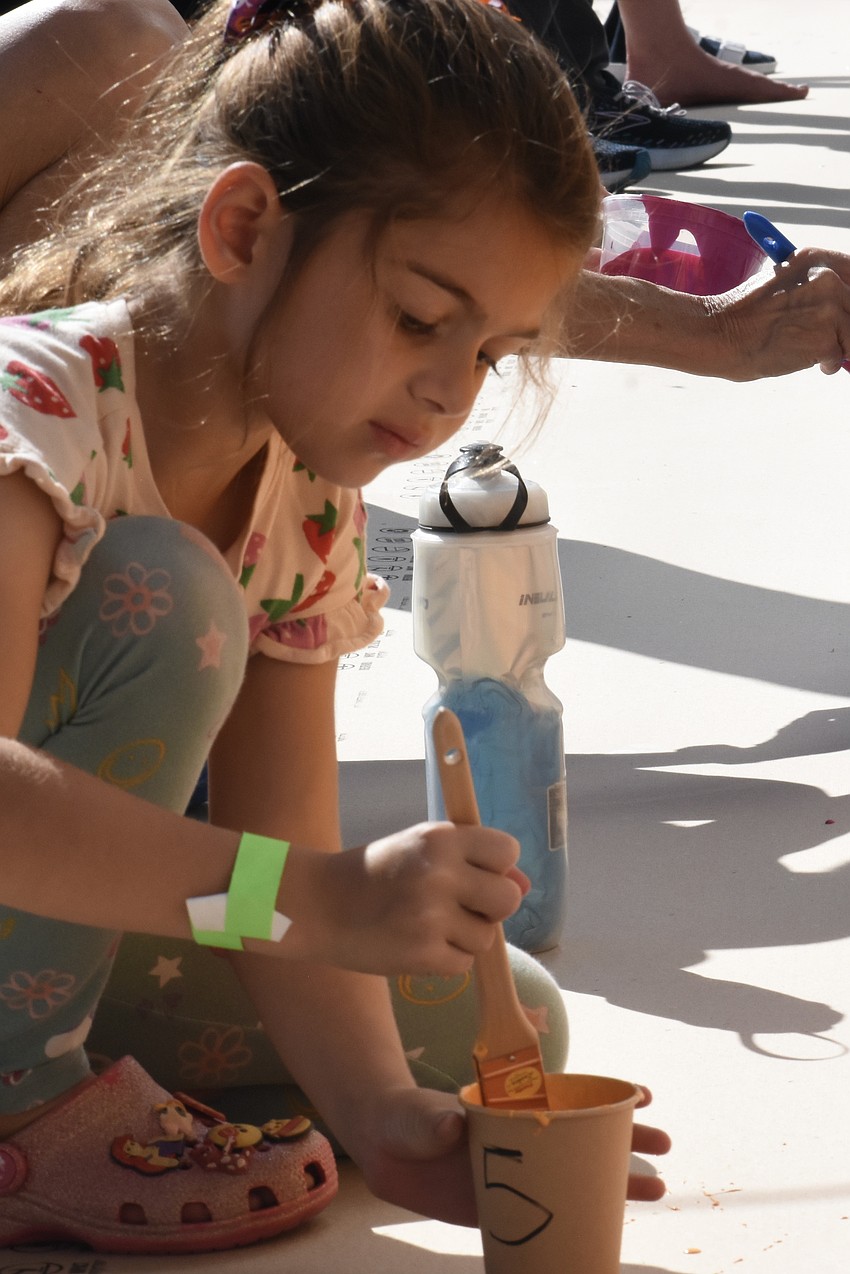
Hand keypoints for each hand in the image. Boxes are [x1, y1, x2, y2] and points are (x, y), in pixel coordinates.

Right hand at [277, 821, 526, 974]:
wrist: (317, 904)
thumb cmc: (374, 874)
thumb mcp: (420, 849)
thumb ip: (473, 862)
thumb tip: (525, 884)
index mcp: (441, 838)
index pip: (507, 851)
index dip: (498, 867)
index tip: (475, 874)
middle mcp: (440, 873)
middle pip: (508, 899)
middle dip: (490, 908)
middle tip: (457, 907)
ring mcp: (431, 916)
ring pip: (486, 937)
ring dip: (464, 938)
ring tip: (426, 925)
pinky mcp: (422, 954)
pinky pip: (463, 964)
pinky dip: (444, 960)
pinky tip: (415, 944)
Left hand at [353, 1084, 670, 1227]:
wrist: (384, 1151)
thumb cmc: (406, 1119)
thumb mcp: (418, 1115)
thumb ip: (433, 1121)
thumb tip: (452, 1126)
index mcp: (513, 1107)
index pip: (569, 1098)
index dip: (606, 1096)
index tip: (642, 1095)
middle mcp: (523, 1137)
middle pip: (585, 1138)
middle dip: (627, 1141)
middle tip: (665, 1146)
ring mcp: (518, 1173)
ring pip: (576, 1177)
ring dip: (616, 1183)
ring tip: (656, 1189)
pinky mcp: (504, 1208)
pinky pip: (549, 1217)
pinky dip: (577, 1223)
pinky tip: (602, 1234)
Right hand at [708, 248, 849, 379]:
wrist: (720, 334)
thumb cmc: (743, 314)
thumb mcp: (783, 282)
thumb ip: (815, 287)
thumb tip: (839, 305)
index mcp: (817, 260)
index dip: (849, 301)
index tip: (845, 312)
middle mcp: (828, 279)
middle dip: (844, 326)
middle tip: (827, 336)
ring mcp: (829, 309)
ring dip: (836, 346)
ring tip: (808, 348)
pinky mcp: (825, 339)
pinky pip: (840, 357)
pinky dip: (825, 364)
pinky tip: (800, 357)